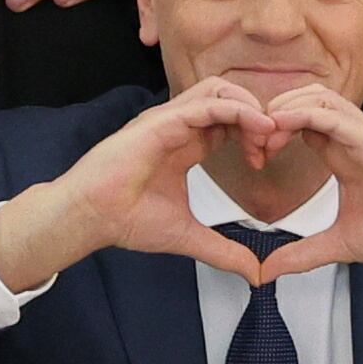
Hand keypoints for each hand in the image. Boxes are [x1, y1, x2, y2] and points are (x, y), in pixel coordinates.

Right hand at [0, 77, 284, 291]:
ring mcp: (169, 119)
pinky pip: (208, 103)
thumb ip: (223, 251)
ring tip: (267, 133)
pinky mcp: (162, 121)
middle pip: (229, 97)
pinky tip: (257, 126)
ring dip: (251, 106)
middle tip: (271, 146)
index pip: (229, 121)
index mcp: (185, 144)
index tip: (263, 162)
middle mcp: (179, 125)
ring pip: (220, 89)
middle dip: (257, 115)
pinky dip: (238, 109)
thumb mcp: (188, 236)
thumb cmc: (126, 220)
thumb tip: (255, 274)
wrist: (91, 217)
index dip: (253, 134)